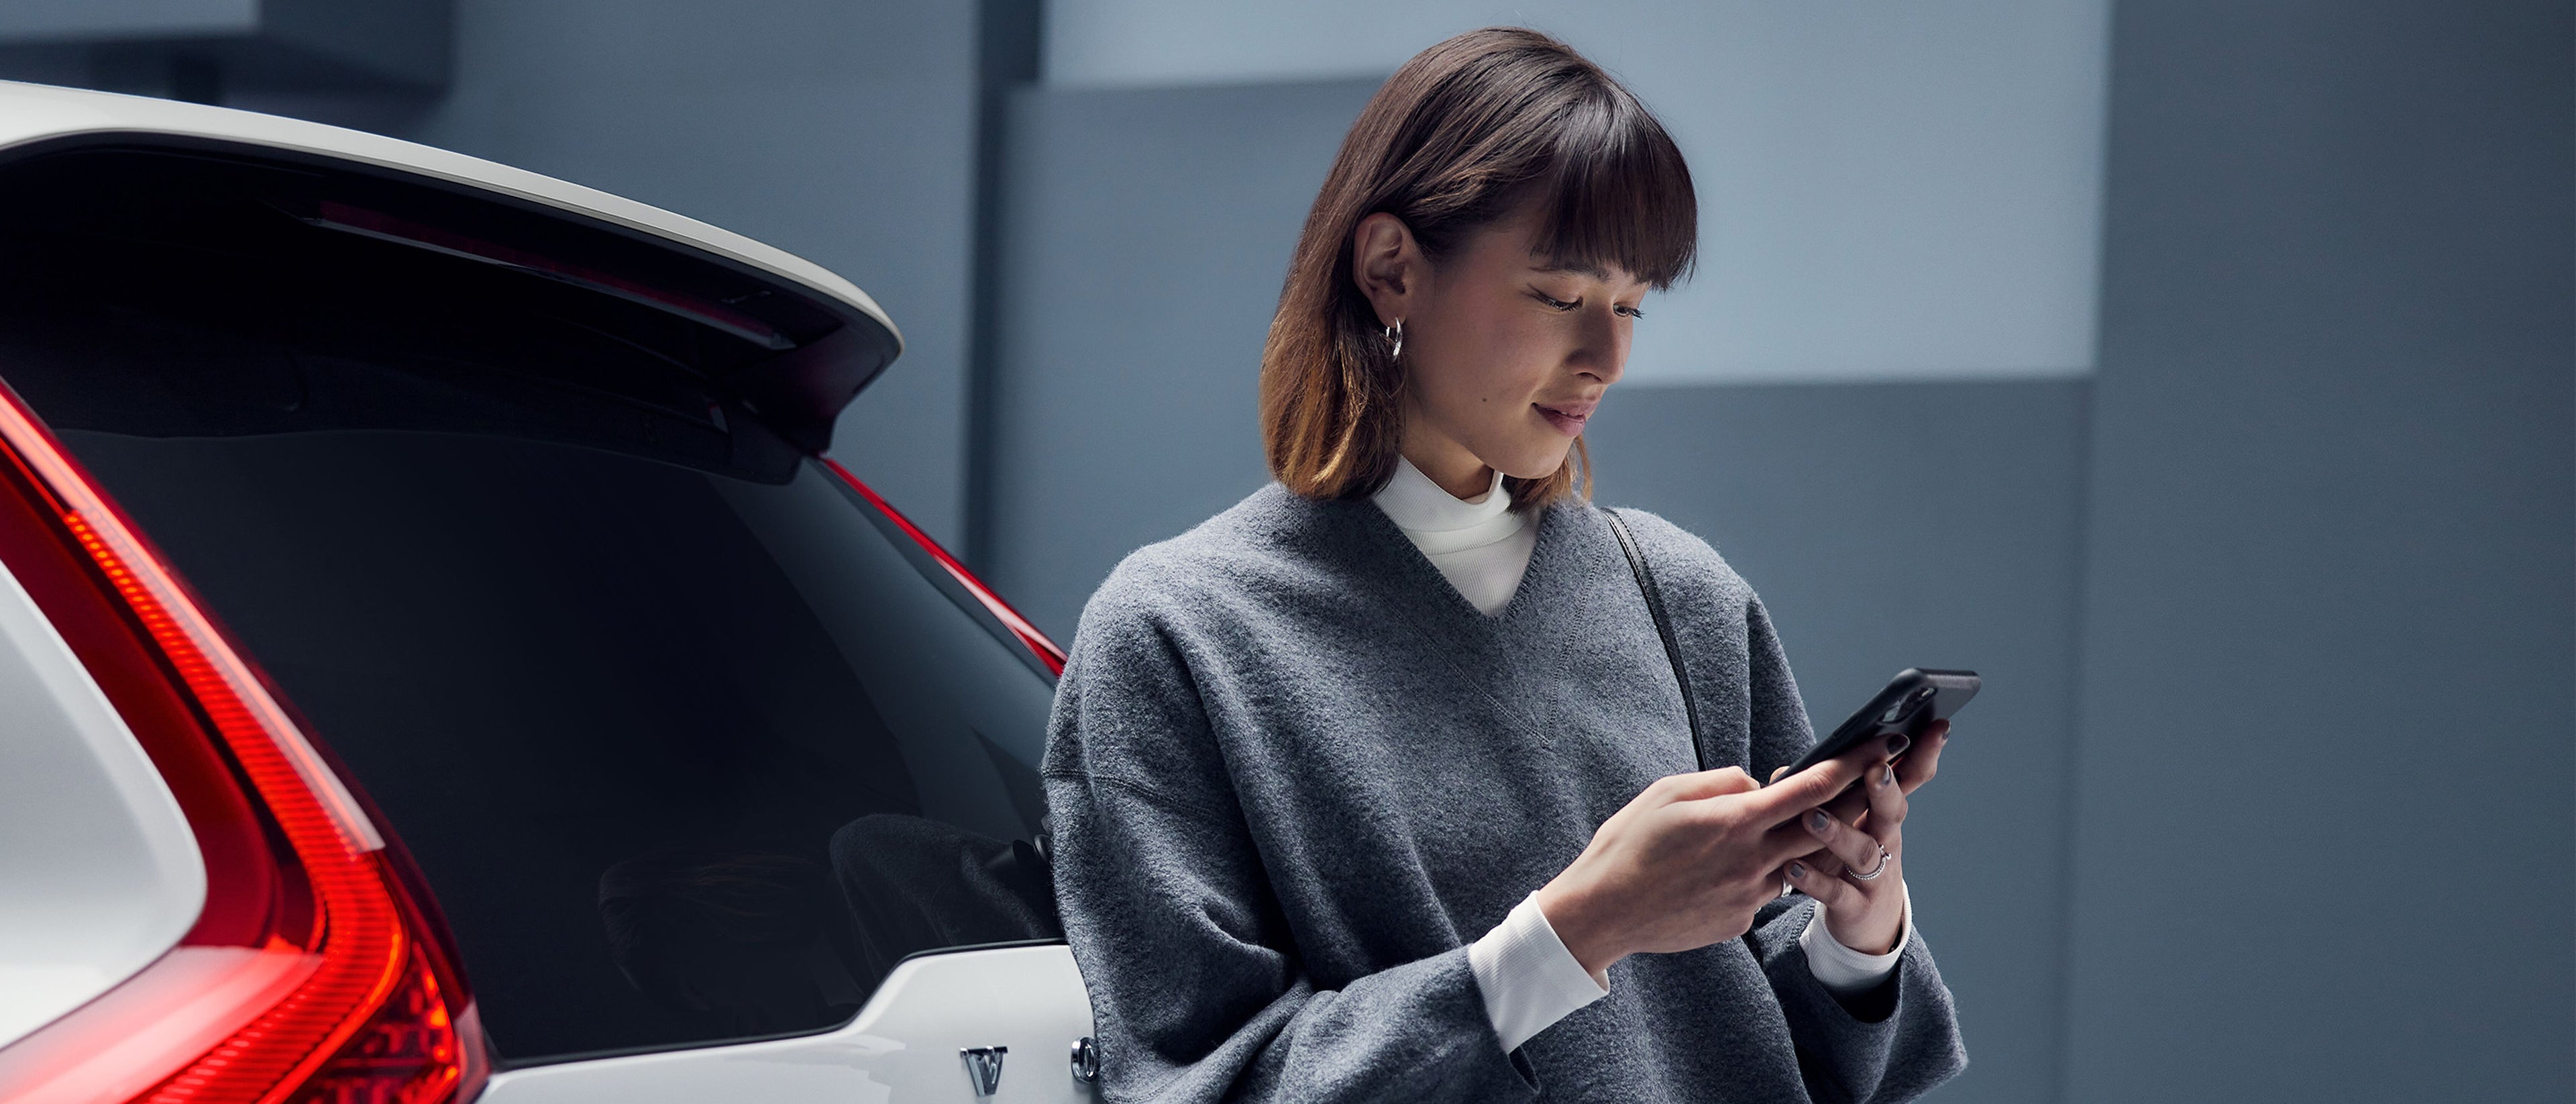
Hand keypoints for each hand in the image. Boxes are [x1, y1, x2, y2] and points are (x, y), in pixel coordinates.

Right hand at [1534, 750, 1875, 978]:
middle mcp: (1752, 861)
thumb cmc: (1627, 845)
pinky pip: (1766, 890)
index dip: (1852, 764)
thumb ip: (1722, 783)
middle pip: (1826, 828)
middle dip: (1858, 801)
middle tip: (1881, 780)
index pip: (1811, 789)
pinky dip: (1763, 873)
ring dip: (1811, 842)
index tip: (1882, 744)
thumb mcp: (1666, 792)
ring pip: (1799, 863)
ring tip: (1806, 824)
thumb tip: (1758, 786)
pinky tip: (1730, 870)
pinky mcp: (1740, 921)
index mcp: (1735, 822)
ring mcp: (1750, 896)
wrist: (1602, 912)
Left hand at [1771, 720, 1949, 953]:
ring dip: (1838, 833)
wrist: (1865, 922)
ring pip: (1864, 852)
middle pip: (1892, 812)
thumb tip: (1783, 775)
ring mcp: (1874, 876)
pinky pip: (1835, 892)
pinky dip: (1814, 880)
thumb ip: (1820, 794)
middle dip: (1885, 790)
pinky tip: (1792, 868)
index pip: (1909, 778)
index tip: (1937, 725)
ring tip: (1812, 818)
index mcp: (1884, 814)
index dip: (1924, 753)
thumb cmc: (1847, 857)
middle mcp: (1886, 841)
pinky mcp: (1855, 906)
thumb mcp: (1846, 823)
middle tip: (1876, 769)